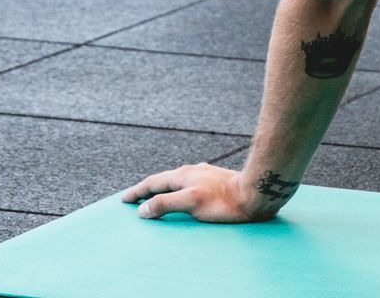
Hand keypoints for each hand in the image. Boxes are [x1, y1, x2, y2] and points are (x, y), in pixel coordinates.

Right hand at [121, 163, 278, 222]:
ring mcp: (204, 173)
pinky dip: (179, 188)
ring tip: (158, 194)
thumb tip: (143, 208)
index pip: (153, 183)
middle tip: (136, 197)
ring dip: (164, 187)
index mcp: (182, 176)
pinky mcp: (216, 179)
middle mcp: (191, 171)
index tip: (125, 199)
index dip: (138, 192)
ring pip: (177, 179)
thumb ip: (166, 204)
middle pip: (164, 179)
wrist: (255, 192)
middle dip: (148, 188)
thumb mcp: (191, 203)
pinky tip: (187, 191)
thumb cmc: (224, 201)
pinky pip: (190, 182)